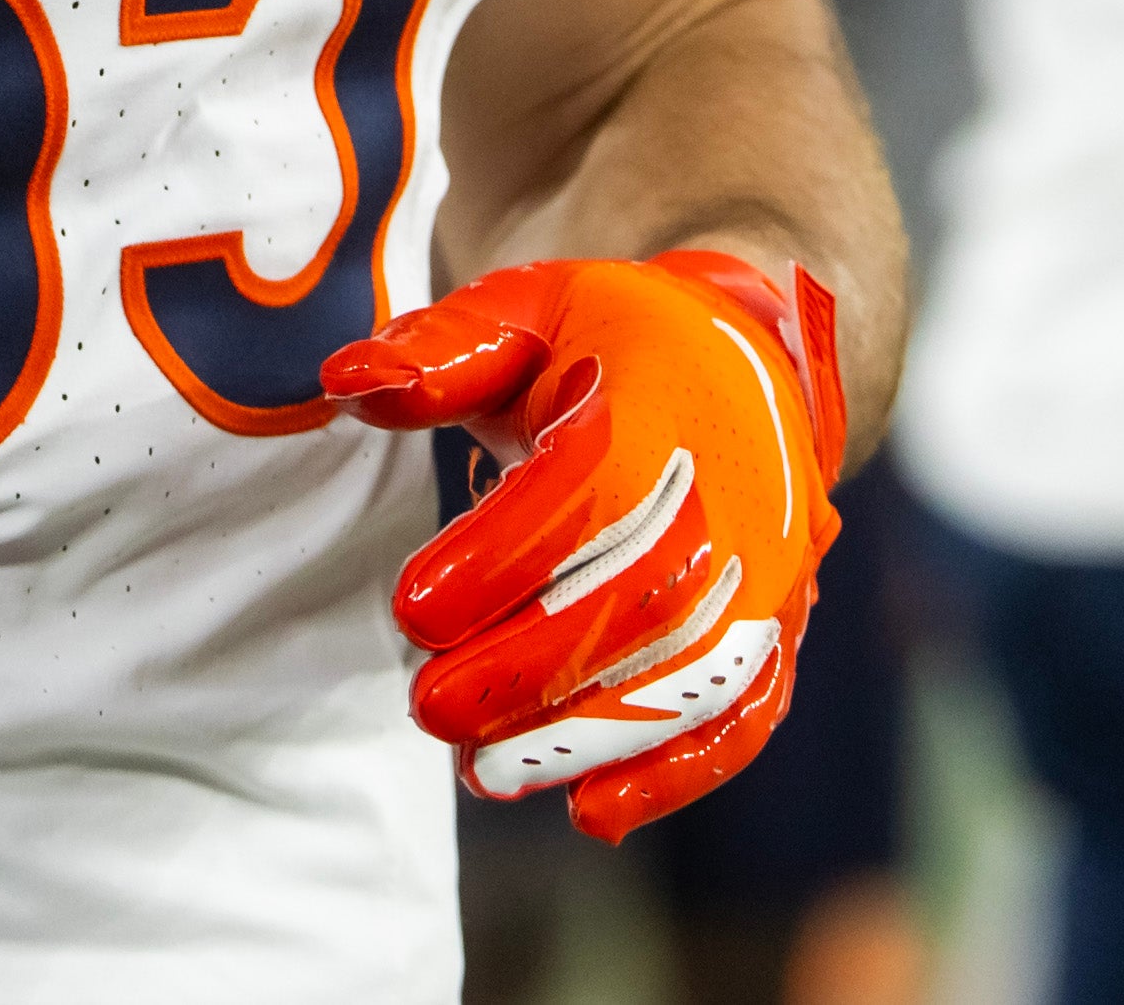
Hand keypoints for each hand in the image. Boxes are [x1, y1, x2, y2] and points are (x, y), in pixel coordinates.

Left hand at [323, 249, 847, 839]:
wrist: (750, 358)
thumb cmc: (613, 342)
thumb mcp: (529, 310)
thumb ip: (442, 351)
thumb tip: (347, 383)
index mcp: (667, 395)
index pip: (589, 487)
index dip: (502, 555)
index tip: (413, 606)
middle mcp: (734, 489)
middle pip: (637, 597)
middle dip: (527, 666)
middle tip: (429, 708)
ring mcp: (764, 568)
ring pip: (689, 674)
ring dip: (586, 734)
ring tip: (484, 773)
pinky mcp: (777, 629)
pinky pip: (743, 714)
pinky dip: (675, 774)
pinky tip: (592, 814)